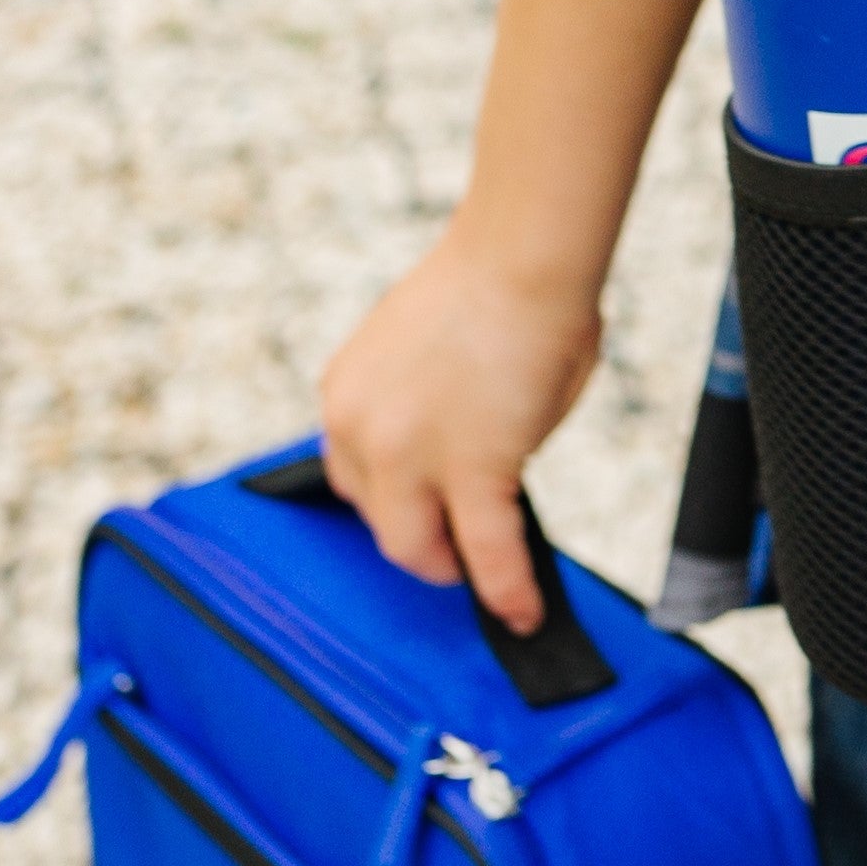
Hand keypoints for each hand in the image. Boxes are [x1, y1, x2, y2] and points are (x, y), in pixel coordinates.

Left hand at [318, 225, 600, 633]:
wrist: (523, 253)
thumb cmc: (496, 284)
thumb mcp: (422, 350)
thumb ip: (426, 411)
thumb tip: (464, 461)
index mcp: (343, 393)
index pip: (352, 472)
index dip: (392, 497)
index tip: (421, 507)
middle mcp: (358, 430)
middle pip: (377, 518)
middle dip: (418, 537)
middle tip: (454, 548)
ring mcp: (409, 457)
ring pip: (418, 547)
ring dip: (452, 566)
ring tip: (484, 579)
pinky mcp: (471, 471)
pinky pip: (488, 550)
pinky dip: (506, 588)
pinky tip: (524, 611)